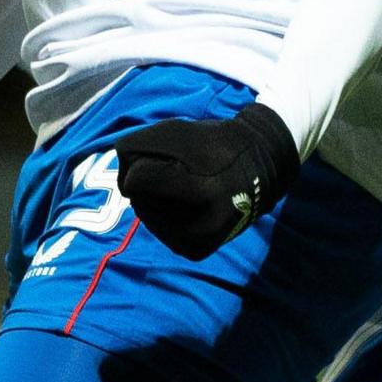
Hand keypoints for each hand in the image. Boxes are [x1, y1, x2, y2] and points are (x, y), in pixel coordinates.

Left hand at [114, 102, 299, 260]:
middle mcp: (202, 225)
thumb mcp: (173, 131)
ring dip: (154, 197)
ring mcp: (198, 242)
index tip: (173, 159)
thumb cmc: (210, 145)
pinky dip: (162, 214)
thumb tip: (125, 185)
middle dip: (150, 181)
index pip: (135, 182)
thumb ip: (135, 149)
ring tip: (186, 187)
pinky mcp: (195, 251)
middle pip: (138, 199)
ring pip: (145, 215)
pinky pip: (157, 229)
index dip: (145, 165)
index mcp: (202, 191)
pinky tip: (185, 204)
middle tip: (184, 172)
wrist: (257, 170)